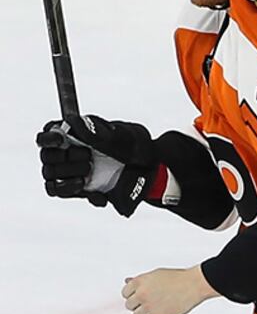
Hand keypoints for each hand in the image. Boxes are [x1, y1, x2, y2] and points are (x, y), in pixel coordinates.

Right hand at [36, 115, 157, 216]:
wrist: (151, 170)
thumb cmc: (138, 146)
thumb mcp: (124, 137)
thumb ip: (99, 132)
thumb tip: (72, 121)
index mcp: (78, 132)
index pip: (49, 132)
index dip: (49, 136)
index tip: (61, 139)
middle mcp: (70, 150)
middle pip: (47, 155)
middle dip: (63, 157)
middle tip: (87, 157)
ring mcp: (71, 170)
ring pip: (50, 174)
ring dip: (66, 173)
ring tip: (88, 171)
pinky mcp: (77, 188)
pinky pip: (59, 191)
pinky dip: (72, 190)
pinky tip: (94, 192)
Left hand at [122, 265, 218, 313]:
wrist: (194, 284)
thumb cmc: (178, 278)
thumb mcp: (156, 274)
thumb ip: (141, 280)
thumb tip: (127, 281)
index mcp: (140, 281)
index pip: (125, 292)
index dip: (133, 294)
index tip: (138, 294)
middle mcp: (142, 293)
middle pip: (129, 305)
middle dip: (138, 303)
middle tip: (149, 299)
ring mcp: (149, 306)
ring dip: (145, 312)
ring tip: (156, 305)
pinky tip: (162, 309)